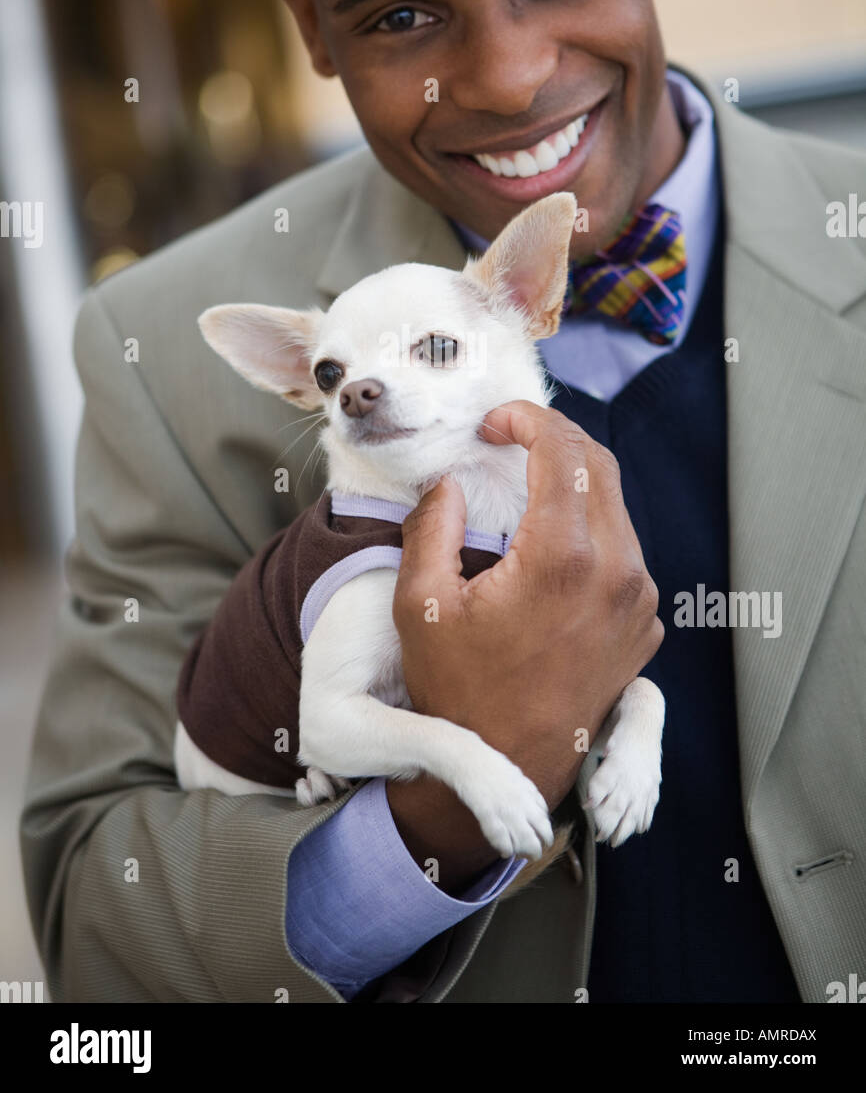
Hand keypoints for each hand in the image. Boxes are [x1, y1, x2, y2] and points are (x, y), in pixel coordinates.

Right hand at [392, 399, 663, 810]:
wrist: (508, 769)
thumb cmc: (459, 692)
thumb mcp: (420, 604)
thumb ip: (431, 524)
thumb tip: (450, 482)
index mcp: (563, 558)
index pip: (563, 450)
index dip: (528, 418)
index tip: (495, 423)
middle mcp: (618, 573)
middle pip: (599, 467)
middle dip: (553, 438)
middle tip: (509, 438)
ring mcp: (639, 601)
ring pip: (616, 507)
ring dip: (573, 483)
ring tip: (524, 485)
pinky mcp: (644, 625)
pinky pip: (625, 552)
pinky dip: (590, 528)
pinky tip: (549, 542)